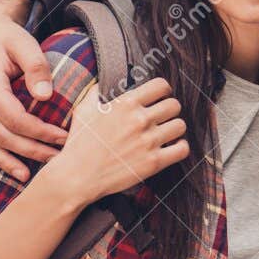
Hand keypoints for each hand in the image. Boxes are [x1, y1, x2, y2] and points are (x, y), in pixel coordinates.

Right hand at [0, 0, 66, 181]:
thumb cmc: (5, 37)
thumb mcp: (24, 43)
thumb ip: (36, 66)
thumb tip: (45, 95)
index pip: (15, 119)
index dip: (40, 132)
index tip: (63, 137)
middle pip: (2, 137)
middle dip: (30, 151)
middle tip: (55, 158)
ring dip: (5, 162)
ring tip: (26, 176)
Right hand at [43, 78, 187, 207]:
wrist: (77, 176)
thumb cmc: (79, 143)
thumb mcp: (84, 111)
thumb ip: (96, 93)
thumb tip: (102, 82)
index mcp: (126, 104)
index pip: (161, 86)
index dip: (163, 91)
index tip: (160, 97)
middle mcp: (140, 120)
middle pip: (174, 105)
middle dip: (169, 110)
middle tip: (162, 117)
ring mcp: (148, 141)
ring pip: (180, 126)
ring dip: (174, 129)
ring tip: (166, 133)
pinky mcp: (154, 162)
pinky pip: (182, 149)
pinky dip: (180, 147)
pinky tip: (172, 147)